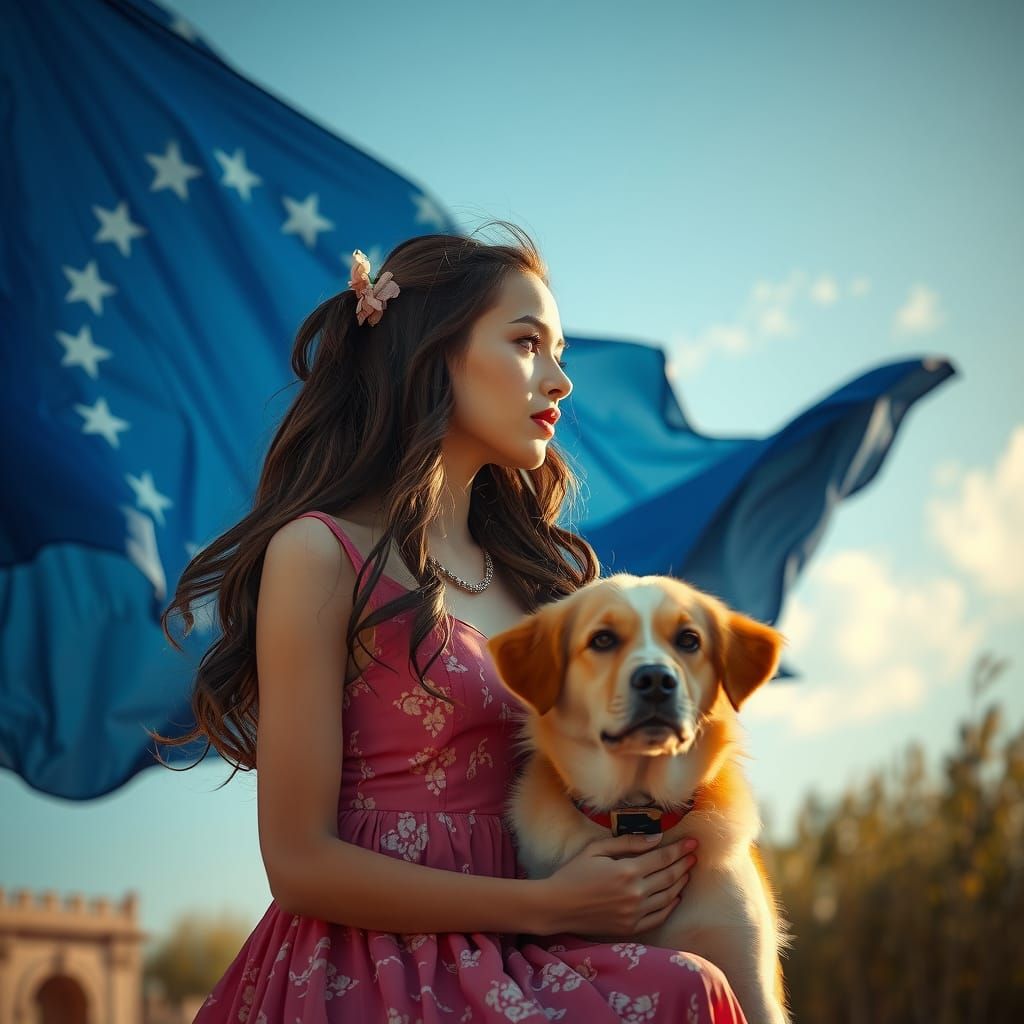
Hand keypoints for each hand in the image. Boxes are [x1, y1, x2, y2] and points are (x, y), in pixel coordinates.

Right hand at [535, 832, 697, 937]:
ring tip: (688, 872)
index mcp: (627, 871)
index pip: (662, 858)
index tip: (693, 843)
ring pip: (668, 896)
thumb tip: (656, 839)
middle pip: (669, 876)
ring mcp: (634, 913)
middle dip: (684, 863)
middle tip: (694, 855)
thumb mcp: (596, 849)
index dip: (679, 850)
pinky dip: (670, 906)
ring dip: (680, 883)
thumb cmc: (573, 873)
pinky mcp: (630, 927)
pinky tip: (675, 896)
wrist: (557, 906)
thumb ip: (628, 843)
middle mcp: (635, 893)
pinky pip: (659, 916)